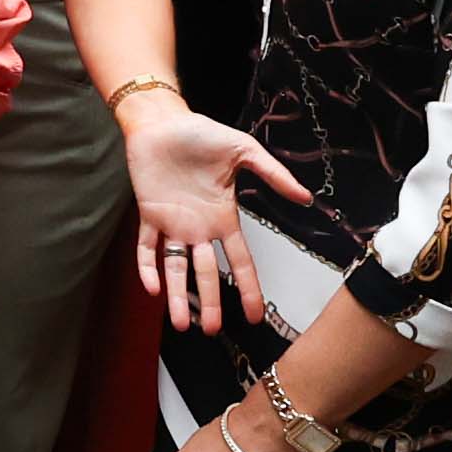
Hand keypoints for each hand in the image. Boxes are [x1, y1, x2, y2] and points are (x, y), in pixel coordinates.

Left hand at [127, 97, 299, 334]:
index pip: (239, 260)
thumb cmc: (202, 134)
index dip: (248, 287)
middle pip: (205, 273)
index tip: (255, 315)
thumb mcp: (244, 151)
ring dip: (177, 295)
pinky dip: (147, 267)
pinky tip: (152, 287)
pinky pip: (146, 247)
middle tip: (212, 330)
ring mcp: (172, 223)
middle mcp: (199, 227)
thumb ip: (273, 174)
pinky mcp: (148, 214)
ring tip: (180, 324)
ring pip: (175, 267)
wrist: (163, 121)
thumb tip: (306, 197)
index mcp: (223, 217)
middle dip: (209, 301)